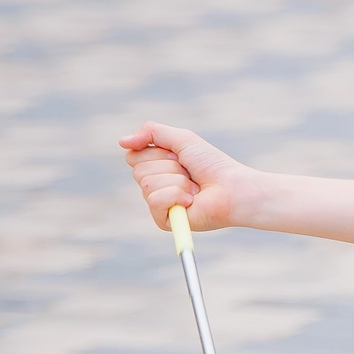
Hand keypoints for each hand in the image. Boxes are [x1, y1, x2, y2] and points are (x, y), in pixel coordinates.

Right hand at [119, 122, 251, 232]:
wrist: (232, 188)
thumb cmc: (211, 164)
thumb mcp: (182, 139)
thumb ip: (152, 133)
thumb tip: (121, 141)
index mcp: (155, 167)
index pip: (133, 155)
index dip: (157, 152)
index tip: (179, 155)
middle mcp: (153, 185)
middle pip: (138, 169)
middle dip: (169, 166)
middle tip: (189, 172)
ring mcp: (157, 204)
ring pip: (146, 183)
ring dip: (176, 181)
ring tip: (194, 188)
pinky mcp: (163, 220)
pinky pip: (154, 201)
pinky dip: (175, 196)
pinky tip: (191, 201)